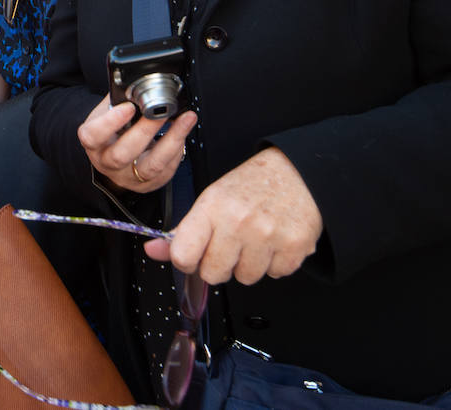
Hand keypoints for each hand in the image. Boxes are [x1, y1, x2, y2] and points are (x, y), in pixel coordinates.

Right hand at [78, 95, 196, 193]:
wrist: (113, 153)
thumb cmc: (113, 128)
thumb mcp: (107, 112)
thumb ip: (120, 98)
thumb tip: (138, 79)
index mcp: (93, 142)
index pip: (93, 136)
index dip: (110, 122)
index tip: (127, 107)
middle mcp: (107, 163)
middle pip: (122, 155)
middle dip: (145, 131)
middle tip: (162, 111)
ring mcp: (127, 177)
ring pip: (150, 167)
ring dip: (171, 141)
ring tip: (185, 120)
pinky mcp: (147, 184)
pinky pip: (166, 172)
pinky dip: (177, 150)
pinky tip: (182, 134)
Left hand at [144, 147, 322, 285]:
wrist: (298, 172)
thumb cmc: (250, 186)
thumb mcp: (211, 200)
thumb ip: (183, 231)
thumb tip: (152, 252)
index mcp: (212, 207)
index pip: (183, 255)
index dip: (186, 260)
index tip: (195, 253)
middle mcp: (239, 221)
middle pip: (213, 275)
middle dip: (220, 264)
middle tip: (231, 243)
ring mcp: (268, 236)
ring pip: (245, 278)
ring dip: (249, 264)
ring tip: (255, 239)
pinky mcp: (295, 247)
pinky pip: (275, 275)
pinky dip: (275, 263)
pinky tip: (275, 241)